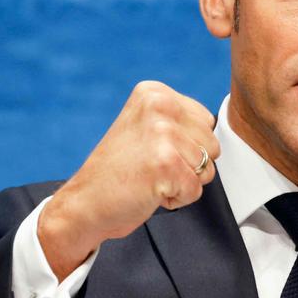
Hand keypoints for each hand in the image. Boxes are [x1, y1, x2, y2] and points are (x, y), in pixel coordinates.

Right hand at [37, 81, 219, 278]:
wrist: (84, 204)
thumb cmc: (119, 172)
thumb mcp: (147, 128)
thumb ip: (179, 121)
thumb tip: (213, 128)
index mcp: (156, 93)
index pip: (206, 122)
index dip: (185, 146)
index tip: (151, 151)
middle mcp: (160, 106)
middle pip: (212, 145)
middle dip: (188, 165)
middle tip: (150, 167)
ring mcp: (163, 134)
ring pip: (207, 169)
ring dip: (183, 182)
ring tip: (149, 178)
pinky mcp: (166, 164)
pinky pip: (196, 190)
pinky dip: (176, 199)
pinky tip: (148, 191)